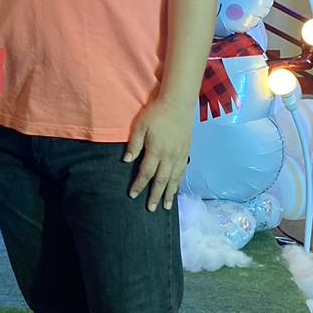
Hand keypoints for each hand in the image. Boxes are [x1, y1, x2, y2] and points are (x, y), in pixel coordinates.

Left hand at [122, 96, 193, 211]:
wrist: (179, 103)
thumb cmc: (156, 112)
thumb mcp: (140, 126)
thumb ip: (134, 144)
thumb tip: (126, 161)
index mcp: (156, 151)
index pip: (145, 173)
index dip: (139, 185)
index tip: (133, 196)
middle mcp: (169, 157)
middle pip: (161, 181)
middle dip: (156, 196)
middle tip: (151, 209)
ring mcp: (180, 155)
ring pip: (174, 179)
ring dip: (170, 193)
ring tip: (167, 206)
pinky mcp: (186, 151)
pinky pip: (183, 171)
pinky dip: (179, 182)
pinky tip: (177, 187)